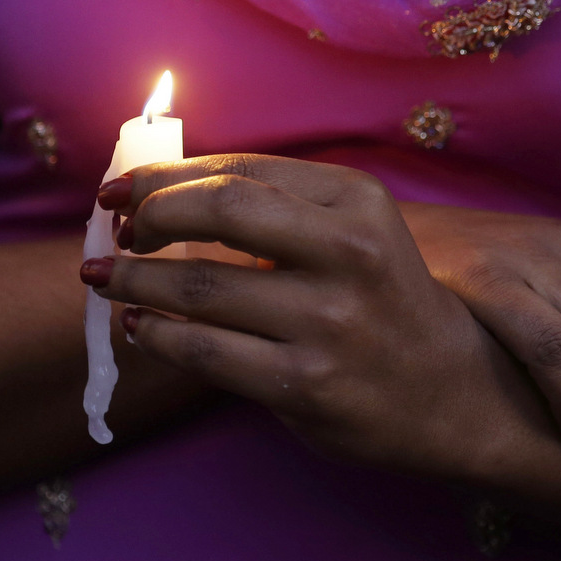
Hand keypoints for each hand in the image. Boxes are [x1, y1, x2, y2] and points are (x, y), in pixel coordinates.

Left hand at [80, 155, 548, 482]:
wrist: (450, 390)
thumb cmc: (379, 299)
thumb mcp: (351, 232)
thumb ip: (274, 207)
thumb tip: (157, 190)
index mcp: (357, 199)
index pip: (239, 170)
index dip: (165, 178)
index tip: (121, 191)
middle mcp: (349, 252)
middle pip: (220, 210)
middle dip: (151, 216)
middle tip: (120, 234)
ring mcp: (328, 321)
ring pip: (200, 287)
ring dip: (136, 281)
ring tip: (110, 280)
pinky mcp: (306, 385)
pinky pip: (205, 352)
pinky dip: (158, 335)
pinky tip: (142, 328)